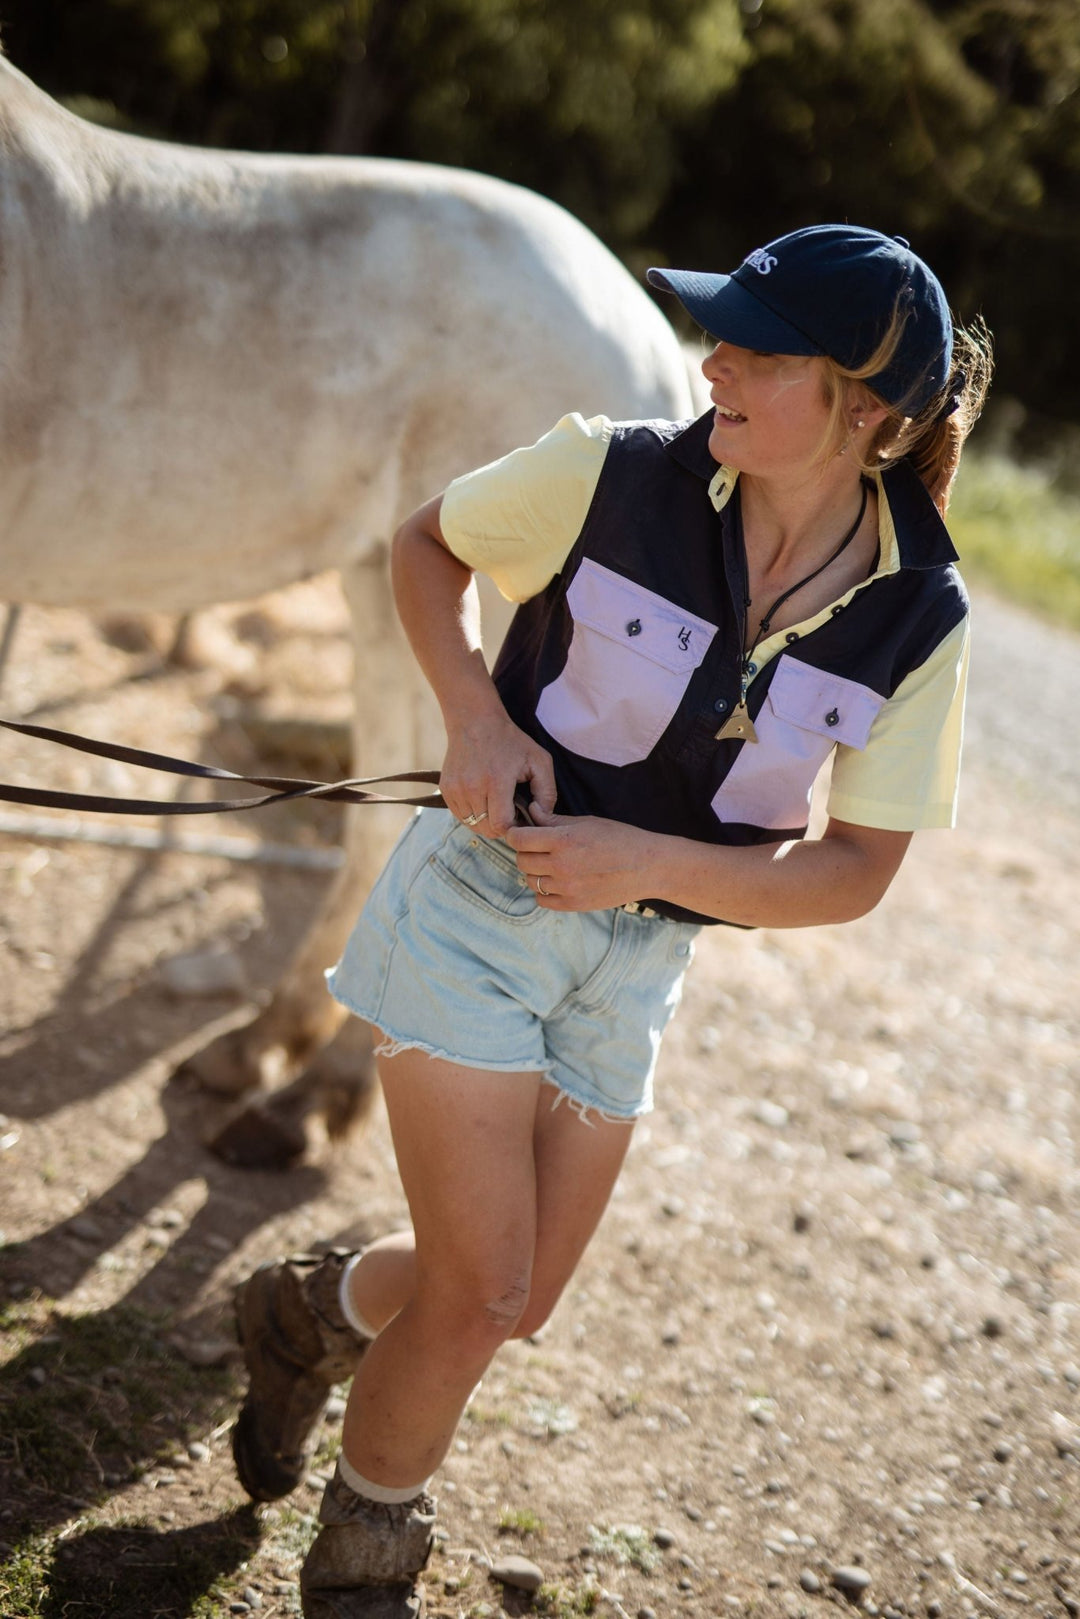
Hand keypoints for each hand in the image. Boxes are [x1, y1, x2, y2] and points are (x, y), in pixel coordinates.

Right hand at [441, 712, 555, 838]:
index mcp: (496, 781)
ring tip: (496, 805)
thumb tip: (540, 817)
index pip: (501, 825)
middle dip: (501, 826)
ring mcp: (456, 789)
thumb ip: (547, 792)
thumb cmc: (511, 741)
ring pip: (472, 824)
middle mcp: (472, 788)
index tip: (520, 816)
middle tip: (511, 812)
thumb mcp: (539, 760)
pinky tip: (483, 801)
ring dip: (486, 821)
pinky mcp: (447, 789)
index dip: (514, 827)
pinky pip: (461, 816)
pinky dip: (473, 815)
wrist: (474, 721)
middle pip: (486, 829)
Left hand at [506, 803, 658, 909]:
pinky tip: (557, 881)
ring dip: (535, 872)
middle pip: (521, 860)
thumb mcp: (586, 822)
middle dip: (525, 852)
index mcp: (563, 841)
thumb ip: (554, 820)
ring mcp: (567, 888)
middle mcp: (561, 866)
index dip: (516, 834)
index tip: (520, 833)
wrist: (647, 867)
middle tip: (538, 848)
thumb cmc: (619, 838)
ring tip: (551, 864)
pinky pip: (542, 900)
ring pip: (530, 881)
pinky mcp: (574, 905)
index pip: (519, 839)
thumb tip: (532, 810)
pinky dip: (544, 891)